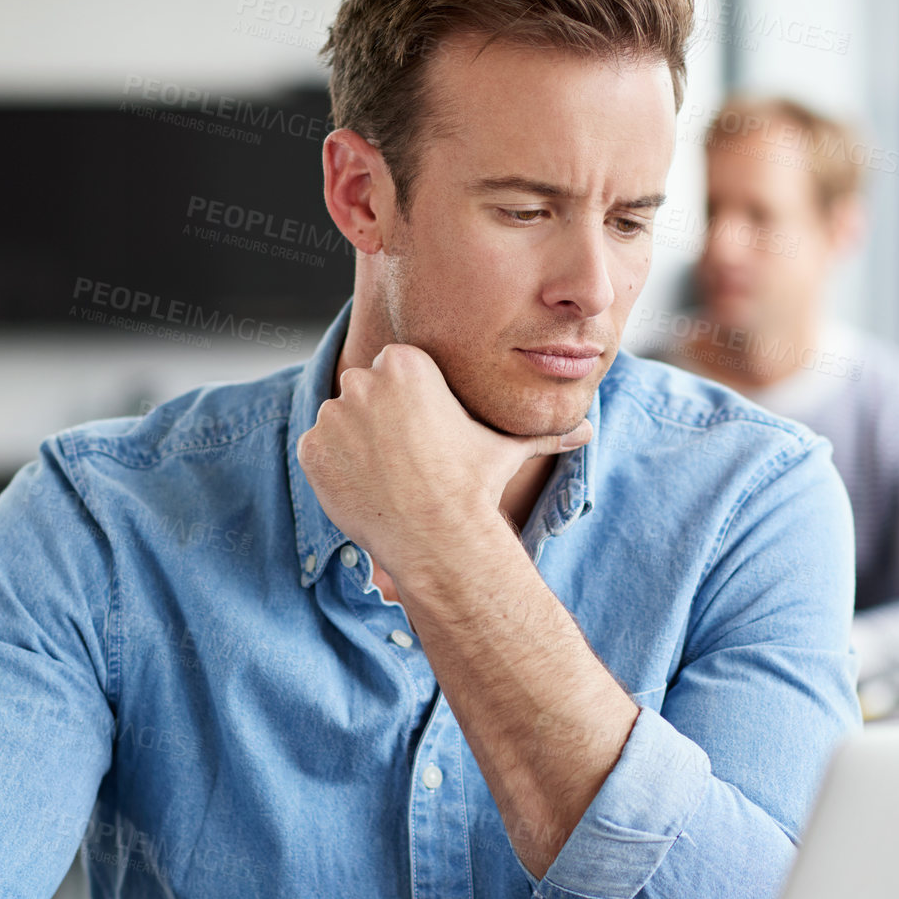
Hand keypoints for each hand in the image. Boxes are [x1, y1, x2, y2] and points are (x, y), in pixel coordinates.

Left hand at [296, 344, 590, 581]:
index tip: (426, 432)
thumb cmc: (474, 486)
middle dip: (380, 419)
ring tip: (390, 477)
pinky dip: (335, 469)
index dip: (411, 403)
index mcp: (406, 362)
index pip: (396, 368)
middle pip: (365, 391)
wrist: (437, 536)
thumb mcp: (507, 449)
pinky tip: (368, 489)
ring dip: (356, 444)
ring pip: (340, 422)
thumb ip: (540, 432)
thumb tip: (587, 431)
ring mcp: (332, 415)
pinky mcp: (310, 449)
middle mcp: (362, 380)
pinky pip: (319, 452)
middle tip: (409, 458)